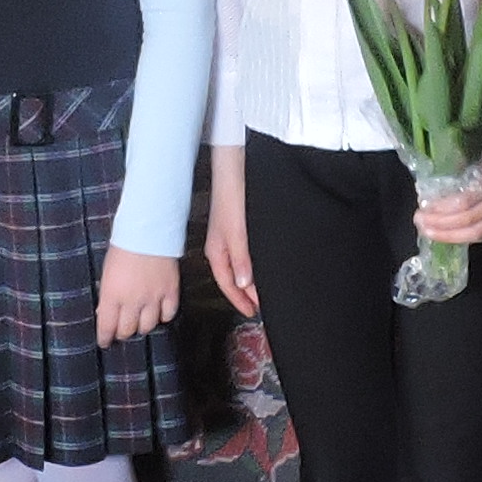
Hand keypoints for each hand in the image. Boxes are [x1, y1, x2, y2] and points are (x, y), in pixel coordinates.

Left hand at [96, 246, 180, 344]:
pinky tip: (159, 313)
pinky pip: (168, 314)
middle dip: (123, 332)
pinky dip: (163, 316)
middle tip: (122, 330)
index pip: (107, 327)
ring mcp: (153, 298)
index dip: (105, 338)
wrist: (149, 231)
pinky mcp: (170, 292)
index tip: (105, 342)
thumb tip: (105, 312)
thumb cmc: (123, 247)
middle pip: (128, 330)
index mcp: (112, 296)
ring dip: (142, 326)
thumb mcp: (107, 272)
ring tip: (140, 321)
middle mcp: (132, 301)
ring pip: (148, 325)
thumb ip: (108, 294)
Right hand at [203, 149, 255, 317]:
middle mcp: (222, 246)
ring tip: (263, 292)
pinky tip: (262, 266)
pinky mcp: (240, 227)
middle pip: (233, 278)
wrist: (234, 168)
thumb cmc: (231, 196)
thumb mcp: (237, 232)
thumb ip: (241, 259)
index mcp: (217, 250)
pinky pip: (245, 255)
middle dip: (245, 294)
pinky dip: (253, 266)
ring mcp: (230, 237)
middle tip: (260, 307)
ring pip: (240, 267)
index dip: (239, 300)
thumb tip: (244, 283)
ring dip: (250, 281)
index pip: (227, 283)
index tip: (252, 312)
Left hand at [411, 162, 481, 245]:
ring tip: (428, 231)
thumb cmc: (480, 157)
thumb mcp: (464, 158)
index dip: (442, 209)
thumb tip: (426, 197)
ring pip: (476, 233)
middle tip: (421, 223)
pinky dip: (460, 237)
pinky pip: (480, 235)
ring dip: (449, 235)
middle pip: (469, 220)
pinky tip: (444, 234)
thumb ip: (450, 176)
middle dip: (442, 226)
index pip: (464, 201)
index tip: (423, 209)